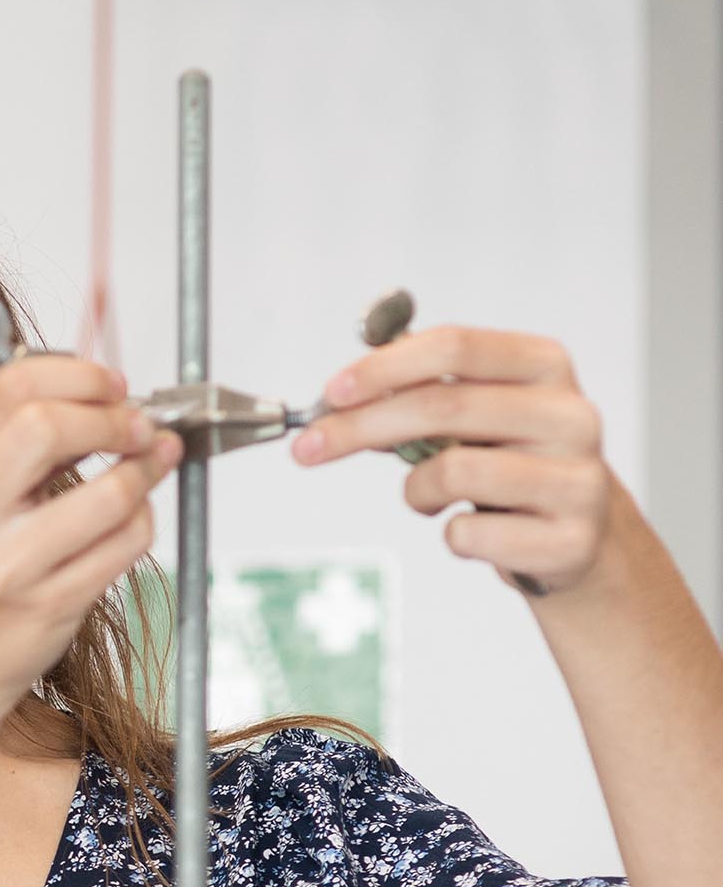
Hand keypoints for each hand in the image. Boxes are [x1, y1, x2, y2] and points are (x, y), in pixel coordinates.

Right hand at [0, 352, 180, 713]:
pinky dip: (142, 521)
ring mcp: (4, 565)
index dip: (80, 375)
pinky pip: (123, 546)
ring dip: (144, 473)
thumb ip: (14, 446)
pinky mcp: (46, 607)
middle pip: (49, 426)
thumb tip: (101, 399)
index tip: (114, 387)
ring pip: (107, 494)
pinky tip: (130, 520)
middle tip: (138, 427)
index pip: (12, 387)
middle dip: (114, 418)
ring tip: (146, 469)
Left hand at [297, 325, 612, 596]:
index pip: (456, 347)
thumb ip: (418, 391)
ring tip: (428, 495)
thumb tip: (341, 392)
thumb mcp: (475, 413)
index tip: (331, 392)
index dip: (385, 367)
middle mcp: (571, 415)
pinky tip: (471, 531)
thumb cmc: (510, 462)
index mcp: (544, 367)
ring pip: (454, 472)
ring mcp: (578, 479)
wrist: (579, 533)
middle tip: (307, 448)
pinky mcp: (569, 539)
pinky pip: (468, 534)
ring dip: (415, 489)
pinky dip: (450, 535)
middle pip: (443, 405)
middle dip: (361, 427)